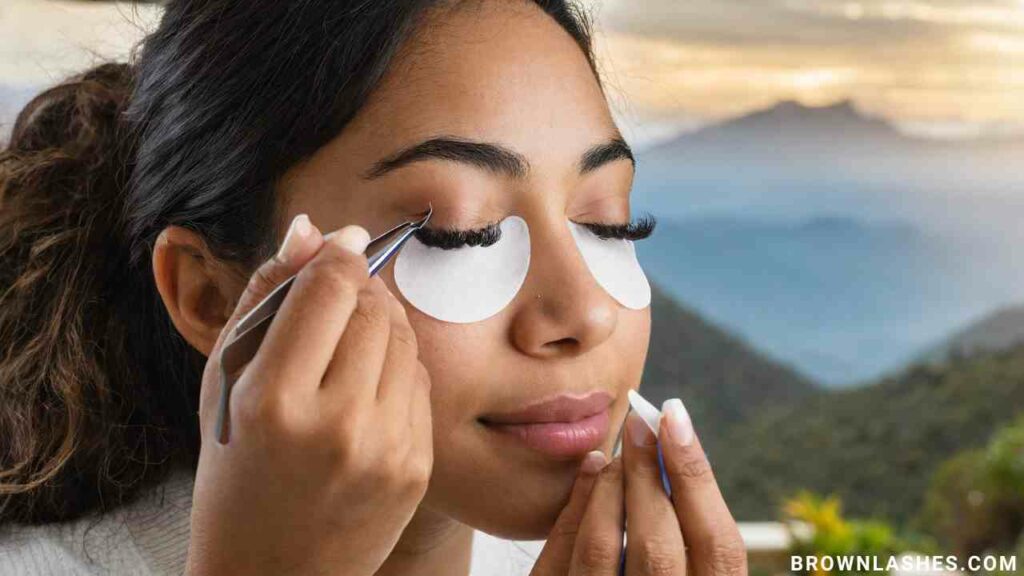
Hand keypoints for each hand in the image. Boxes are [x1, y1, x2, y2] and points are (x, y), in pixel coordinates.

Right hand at [185, 216, 432, 575]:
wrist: (270, 573)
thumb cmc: (233, 473)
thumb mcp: (224, 383)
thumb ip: (264, 298)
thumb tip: (311, 227)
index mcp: (275, 401)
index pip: (330, 287)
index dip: (335, 253)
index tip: (335, 247)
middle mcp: (338, 424)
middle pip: (375, 307)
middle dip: (359, 287)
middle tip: (338, 294)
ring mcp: (387, 449)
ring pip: (406, 339)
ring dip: (382, 322)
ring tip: (347, 342)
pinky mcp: (417, 467)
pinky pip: (420, 383)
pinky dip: (396, 367)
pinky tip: (365, 385)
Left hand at [531, 400, 747, 575]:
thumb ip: (697, 547)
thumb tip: (682, 463)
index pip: (720, 547)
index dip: (699, 478)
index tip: (678, 420)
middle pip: (659, 546)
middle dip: (648, 474)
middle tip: (641, 421)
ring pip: (602, 549)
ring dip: (609, 487)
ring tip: (618, 446)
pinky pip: (558, 560)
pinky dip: (573, 509)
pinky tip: (589, 474)